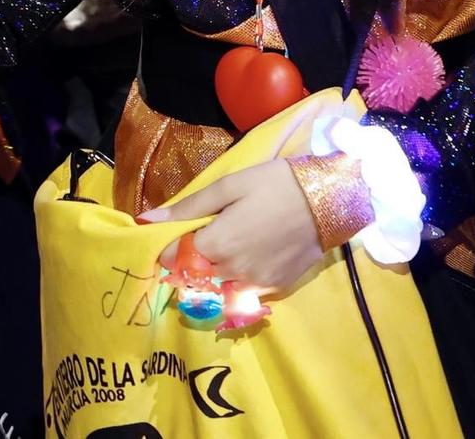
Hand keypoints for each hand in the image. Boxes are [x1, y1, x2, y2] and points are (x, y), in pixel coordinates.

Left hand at [143, 159, 324, 296]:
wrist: (328, 200)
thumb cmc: (274, 185)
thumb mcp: (229, 186)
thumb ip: (188, 207)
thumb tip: (146, 220)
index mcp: (215, 245)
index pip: (172, 258)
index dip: (168, 246)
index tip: (174, 232)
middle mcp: (231, 272)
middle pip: (195, 273)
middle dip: (192, 257)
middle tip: (207, 232)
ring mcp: (254, 284)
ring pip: (219, 284)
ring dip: (215, 269)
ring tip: (231, 242)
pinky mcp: (274, 288)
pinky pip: (244, 289)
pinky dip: (239, 276)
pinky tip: (251, 253)